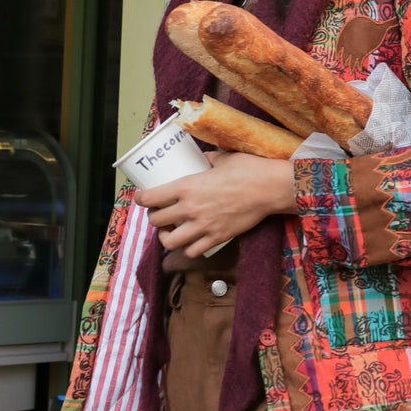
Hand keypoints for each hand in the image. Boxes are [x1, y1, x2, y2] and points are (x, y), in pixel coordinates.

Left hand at [136, 153, 296, 257]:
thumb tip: (204, 158)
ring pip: (170, 242)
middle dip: (153, 217)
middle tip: (158, 212)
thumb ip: (208, 160)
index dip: (141, 198)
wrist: (269, 189)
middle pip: (156, 221)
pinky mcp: (216, 238)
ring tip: (170, 232)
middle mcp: (190, 209)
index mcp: (187, 186)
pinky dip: (188, 249)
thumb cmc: (248, 169)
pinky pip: (193, 252)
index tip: (142, 197)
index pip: (151, 197)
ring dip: (166, 237)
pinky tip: (190, 242)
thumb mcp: (222, 158)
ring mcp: (202, 226)